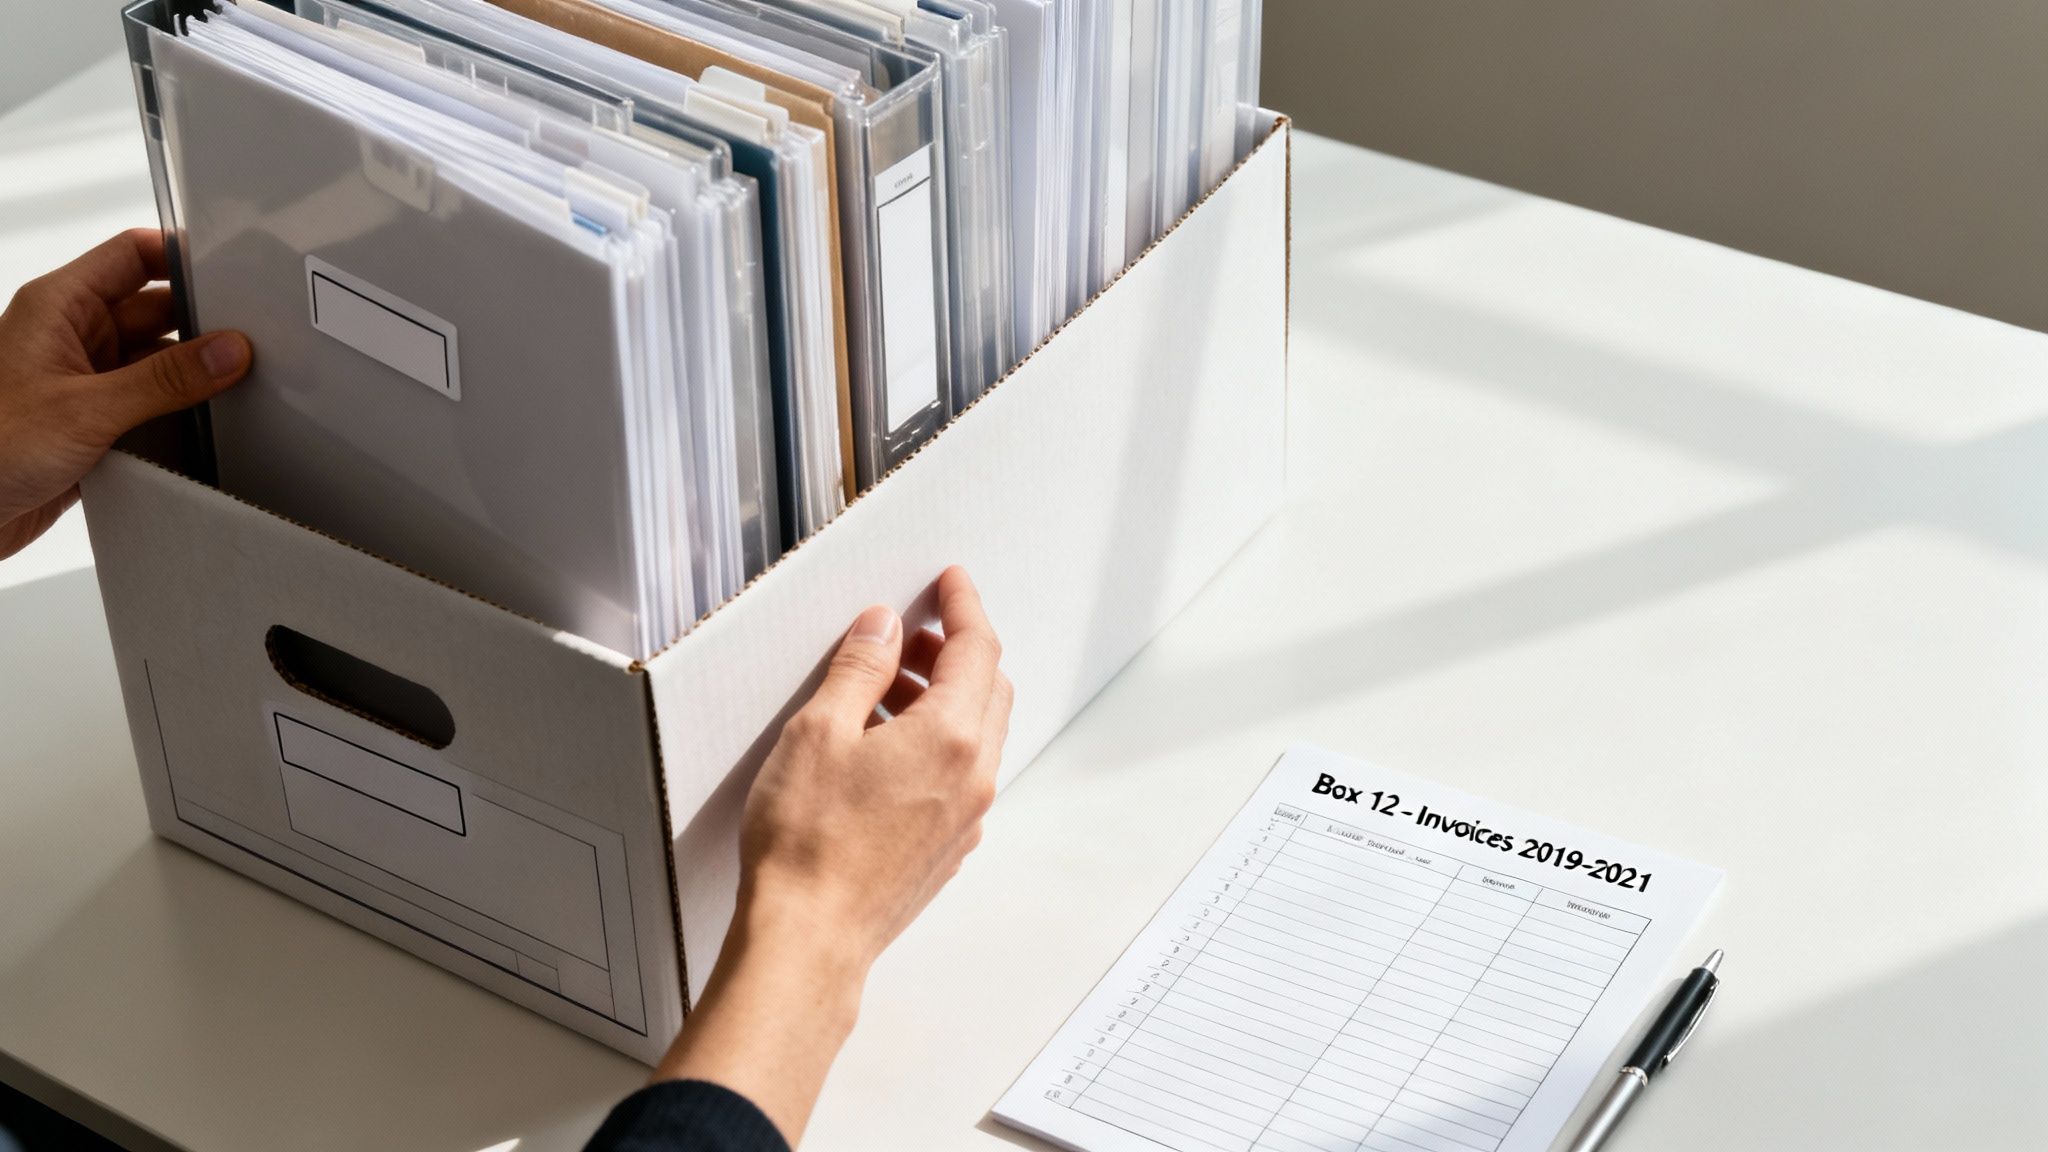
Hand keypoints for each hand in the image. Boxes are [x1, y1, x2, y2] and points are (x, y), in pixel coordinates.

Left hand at [0, 228, 250, 558]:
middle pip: (156, 310)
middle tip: (249, 344)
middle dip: (200, 327)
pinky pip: (150, 403)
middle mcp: (71, 335)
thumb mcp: (87, 409)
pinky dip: (177, 414)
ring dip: (190, 377)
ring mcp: (84, 378)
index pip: (133, 255)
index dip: (182, 257)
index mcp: (58, 306)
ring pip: (157, 361)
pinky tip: (202, 427)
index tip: (233, 276)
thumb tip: (228, 351)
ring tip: (231, 389)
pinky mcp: (94, 420)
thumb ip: (165, 379)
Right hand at [652, 566, 1011, 1144]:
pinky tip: (884, 748)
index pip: (977, 649)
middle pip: (987, 690)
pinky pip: (959, 776)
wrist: (808, 942)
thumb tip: (883, 627)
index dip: (964, 605)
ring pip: (975, 735)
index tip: (950, 582)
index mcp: (950, 737)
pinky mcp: (947, 850)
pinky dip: (936, 743)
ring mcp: (965, 819)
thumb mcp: (818, 732)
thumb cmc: (806, 843)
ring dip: (943, 698)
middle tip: (908, 634)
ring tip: (882, 689)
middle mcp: (972, 777)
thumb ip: (858, 669)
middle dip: (955, 651)